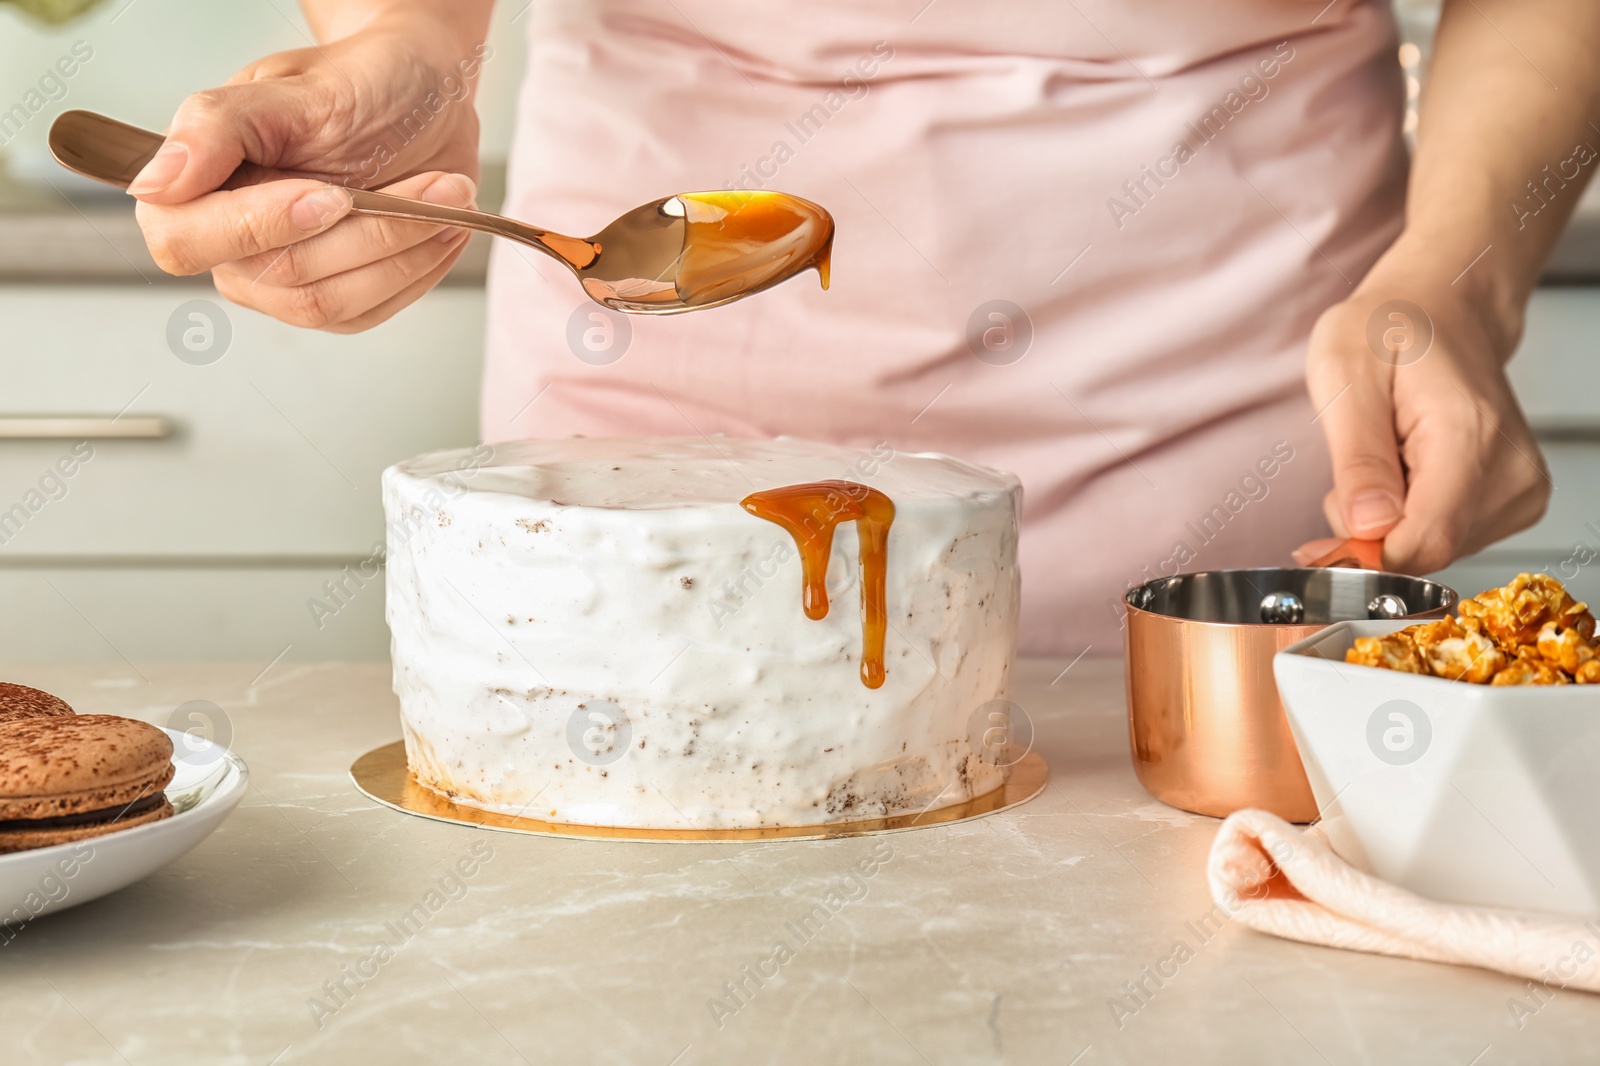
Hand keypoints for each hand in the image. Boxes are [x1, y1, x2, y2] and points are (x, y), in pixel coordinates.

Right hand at [129, 16, 486, 331]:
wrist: (419, 97)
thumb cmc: (352, 85)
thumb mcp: (286, 90)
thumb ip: (214, 129)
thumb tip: (155, 184)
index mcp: (191, 189)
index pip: (186, 241)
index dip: (259, 227)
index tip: (330, 196)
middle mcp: (228, 245)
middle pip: (283, 274)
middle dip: (370, 231)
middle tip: (433, 185)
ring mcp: (279, 282)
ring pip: (332, 303)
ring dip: (403, 250)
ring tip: (447, 196)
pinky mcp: (334, 302)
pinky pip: (368, 312)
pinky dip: (415, 271)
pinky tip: (440, 227)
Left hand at [1295, 245, 1550, 572]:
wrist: (1444, 308)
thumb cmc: (1391, 328)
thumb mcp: (1344, 374)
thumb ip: (1357, 456)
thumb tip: (1367, 526)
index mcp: (1469, 435)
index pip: (1425, 541)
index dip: (1364, 558)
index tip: (1320, 546)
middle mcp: (1509, 470)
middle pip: (1425, 553)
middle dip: (1369, 535)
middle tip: (1347, 480)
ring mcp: (1519, 489)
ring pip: (1433, 552)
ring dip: (1387, 525)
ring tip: (1382, 461)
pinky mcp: (1513, 502)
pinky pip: (1445, 540)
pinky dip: (1409, 519)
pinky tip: (1405, 474)